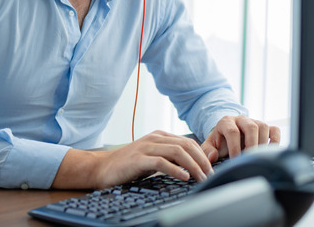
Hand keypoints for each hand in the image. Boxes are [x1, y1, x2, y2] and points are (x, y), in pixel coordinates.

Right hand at [52, 130, 212, 189]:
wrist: (102, 168)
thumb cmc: (128, 165)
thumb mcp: (152, 158)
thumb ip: (170, 158)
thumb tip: (193, 166)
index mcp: (160, 136)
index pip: (188, 141)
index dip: (202, 154)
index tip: (211, 168)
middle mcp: (155, 138)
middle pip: (186, 145)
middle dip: (202, 160)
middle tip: (210, 174)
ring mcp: (146, 147)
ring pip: (177, 152)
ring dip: (193, 165)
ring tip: (201, 177)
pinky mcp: (138, 159)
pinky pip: (161, 162)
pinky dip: (175, 169)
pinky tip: (184, 177)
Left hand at [201, 115, 280, 161]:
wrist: (227, 137)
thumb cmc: (219, 144)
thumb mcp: (209, 146)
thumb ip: (207, 151)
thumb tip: (212, 157)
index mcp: (226, 122)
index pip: (232, 131)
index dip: (234, 147)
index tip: (235, 161)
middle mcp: (241, 119)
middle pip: (251, 127)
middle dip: (251, 145)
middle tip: (249, 159)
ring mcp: (254, 122)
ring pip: (263, 126)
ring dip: (262, 143)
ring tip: (257, 157)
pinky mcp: (265, 128)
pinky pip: (274, 130)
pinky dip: (275, 140)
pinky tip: (270, 152)